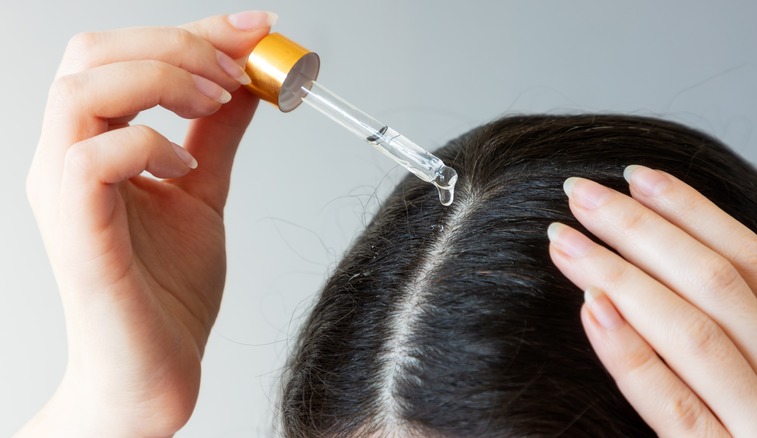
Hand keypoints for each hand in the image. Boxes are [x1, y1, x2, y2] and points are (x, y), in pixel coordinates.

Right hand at [21, 12, 272, 436]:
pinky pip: (92, 156)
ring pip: (83, 89)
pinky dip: (149, 145)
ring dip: (163, 80)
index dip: (195, 29)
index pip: (124, 54)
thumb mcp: (203, 192)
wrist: (155, 371)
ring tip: (214, 103)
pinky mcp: (77, 233)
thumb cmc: (166, 292)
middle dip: (178, 42)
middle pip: (94, 52)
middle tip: (237, 69)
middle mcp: (67, 158)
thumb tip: (245, 83)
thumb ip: (215, 136)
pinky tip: (184, 169)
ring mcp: (64, 194)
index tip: (257, 27)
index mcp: (94, 144)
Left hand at [548, 165, 756, 436]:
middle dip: (646, 230)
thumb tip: (677, 270)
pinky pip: (674, 407)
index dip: (696, 213)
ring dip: (623, 275)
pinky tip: (590, 310)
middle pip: (720, 285)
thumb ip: (744, 337)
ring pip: (696, 332)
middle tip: (581, 193)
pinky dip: (632, 353)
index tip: (638, 175)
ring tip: (565, 239)